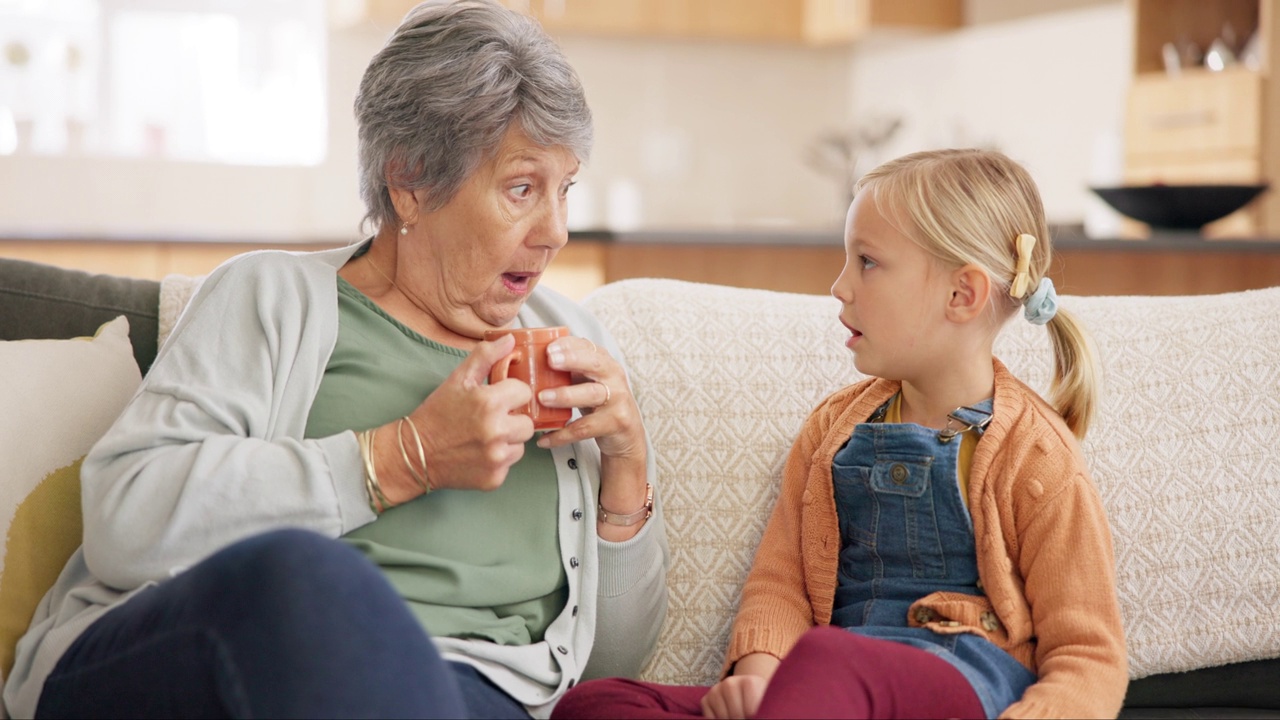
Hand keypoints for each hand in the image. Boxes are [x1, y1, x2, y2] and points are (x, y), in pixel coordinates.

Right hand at [406, 333, 535, 491]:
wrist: (414, 453)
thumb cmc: (437, 414)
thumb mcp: (458, 379)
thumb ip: (486, 357)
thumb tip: (510, 340)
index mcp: (489, 403)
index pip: (525, 392)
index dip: (511, 393)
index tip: (497, 398)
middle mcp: (497, 432)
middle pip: (528, 422)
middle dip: (513, 419)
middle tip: (490, 419)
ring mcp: (497, 458)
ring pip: (521, 445)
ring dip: (508, 440)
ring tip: (483, 436)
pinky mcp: (494, 478)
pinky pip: (509, 464)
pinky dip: (498, 459)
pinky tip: (479, 453)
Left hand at [533, 337, 645, 463]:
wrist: (627, 434)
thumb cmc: (601, 403)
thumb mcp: (588, 381)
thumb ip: (568, 370)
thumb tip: (529, 363)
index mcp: (604, 363)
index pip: (588, 347)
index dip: (569, 345)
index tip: (549, 347)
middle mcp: (614, 377)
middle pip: (595, 364)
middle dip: (572, 360)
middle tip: (550, 360)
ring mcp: (617, 400)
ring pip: (591, 395)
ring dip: (565, 395)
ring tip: (543, 398)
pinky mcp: (615, 423)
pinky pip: (585, 429)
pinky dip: (562, 435)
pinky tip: (544, 439)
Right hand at [701, 675, 767, 718]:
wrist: (748, 692)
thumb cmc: (759, 700)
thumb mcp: (765, 701)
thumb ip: (761, 709)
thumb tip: (754, 716)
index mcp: (749, 682)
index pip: (750, 711)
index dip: (754, 717)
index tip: (757, 714)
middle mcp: (730, 682)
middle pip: (735, 714)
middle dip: (742, 719)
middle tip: (746, 716)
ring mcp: (716, 690)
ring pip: (722, 717)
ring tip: (738, 715)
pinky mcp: (705, 699)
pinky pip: (710, 718)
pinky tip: (727, 716)